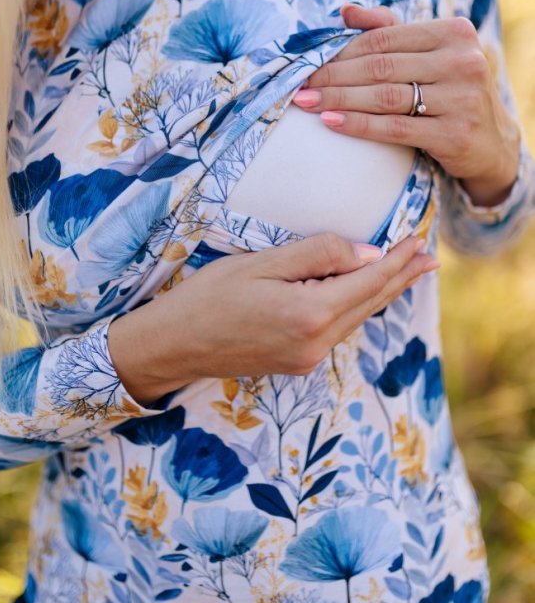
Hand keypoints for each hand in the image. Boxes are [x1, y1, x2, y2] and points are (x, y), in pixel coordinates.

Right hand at [108, 233, 434, 403]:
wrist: (173, 346)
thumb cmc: (209, 297)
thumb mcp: (261, 264)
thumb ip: (317, 255)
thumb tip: (366, 254)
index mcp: (310, 314)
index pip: (368, 282)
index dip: (396, 260)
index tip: (418, 240)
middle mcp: (317, 342)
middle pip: (371, 304)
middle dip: (402, 278)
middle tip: (430, 258)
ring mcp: (308, 357)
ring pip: (357, 318)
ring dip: (383, 293)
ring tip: (408, 272)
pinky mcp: (297, 362)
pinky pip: (338, 329)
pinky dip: (358, 307)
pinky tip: (365, 295)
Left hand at [292, 4, 520, 205]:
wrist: (491, 143)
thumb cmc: (450, 92)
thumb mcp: (429, 55)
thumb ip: (390, 29)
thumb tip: (344, 11)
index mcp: (453, 33)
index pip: (384, 38)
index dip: (342, 51)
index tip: (309, 63)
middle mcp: (462, 61)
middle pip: (380, 67)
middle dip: (333, 76)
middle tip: (300, 85)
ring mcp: (462, 98)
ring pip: (384, 97)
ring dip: (339, 99)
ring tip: (306, 103)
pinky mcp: (454, 134)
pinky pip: (394, 128)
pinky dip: (358, 125)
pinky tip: (331, 123)